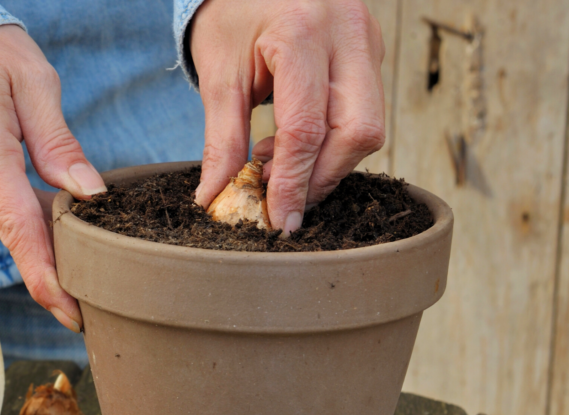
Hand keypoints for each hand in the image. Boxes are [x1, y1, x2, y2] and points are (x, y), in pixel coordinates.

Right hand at [0, 25, 106, 332]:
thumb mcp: (33, 80)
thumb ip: (59, 142)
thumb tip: (90, 194)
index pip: (18, 227)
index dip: (46, 276)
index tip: (71, 313)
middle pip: (17, 235)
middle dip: (58, 262)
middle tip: (103, 286)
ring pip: (7, 228)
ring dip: (43, 236)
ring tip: (86, 243)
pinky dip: (23, 219)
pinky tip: (51, 214)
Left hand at [189, 0, 385, 233]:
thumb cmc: (231, 15)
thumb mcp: (218, 75)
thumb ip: (222, 140)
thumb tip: (215, 197)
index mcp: (301, 33)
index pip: (307, 128)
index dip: (294, 184)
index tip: (280, 221)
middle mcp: (348, 34)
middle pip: (357, 132)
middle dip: (320, 177)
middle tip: (280, 199)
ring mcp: (368, 40)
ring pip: (368, 127)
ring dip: (326, 163)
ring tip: (276, 166)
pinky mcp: (372, 51)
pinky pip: (365, 112)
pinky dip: (332, 142)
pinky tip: (293, 146)